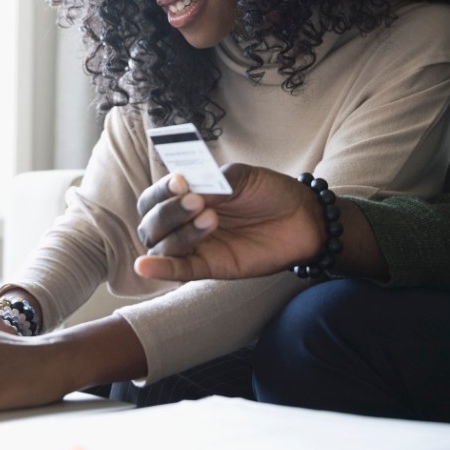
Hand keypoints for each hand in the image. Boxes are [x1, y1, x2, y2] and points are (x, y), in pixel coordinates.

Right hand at [133, 165, 323, 280]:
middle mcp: (185, 222)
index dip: (161, 191)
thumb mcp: (242, 178)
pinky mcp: (210, 267)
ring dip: (178, 233)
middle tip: (198, 202)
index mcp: (188, 196)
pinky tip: (145, 265)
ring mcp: (196, 246)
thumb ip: (214, 183)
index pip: (155, 197)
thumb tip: (188, 191)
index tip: (180, 182)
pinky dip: (160, 268)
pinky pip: (179, 271)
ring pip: (162, 246)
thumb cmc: (270, 193)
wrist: (304, 217)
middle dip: (168, 212)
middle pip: (151, 223)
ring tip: (211, 219)